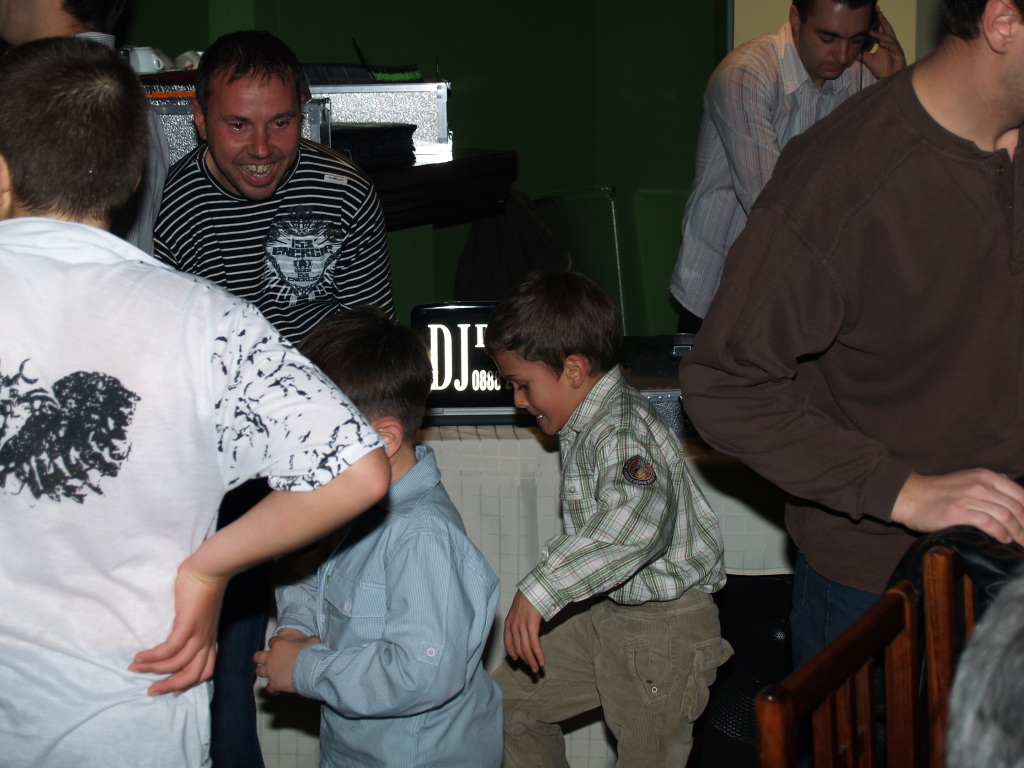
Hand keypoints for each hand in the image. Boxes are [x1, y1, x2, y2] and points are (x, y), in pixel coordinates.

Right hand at [129, 558, 227, 695]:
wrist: (211, 568)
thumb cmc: (203, 586)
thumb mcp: (201, 612)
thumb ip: (193, 626)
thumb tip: (177, 633)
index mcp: (209, 638)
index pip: (205, 670)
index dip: (189, 684)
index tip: (172, 692)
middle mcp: (206, 640)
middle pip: (193, 675)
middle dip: (170, 686)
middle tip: (150, 691)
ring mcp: (199, 633)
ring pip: (179, 665)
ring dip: (155, 671)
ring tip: (136, 669)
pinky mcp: (188, 624)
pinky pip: (170, 649)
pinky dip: (154, 657)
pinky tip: (140, 657)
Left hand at [254, 632, 320, 693]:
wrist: (311, 669)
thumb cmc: (311, 654)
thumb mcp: (313, 642)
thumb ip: (311, 640)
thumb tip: (314, 639)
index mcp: (279, 645)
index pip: (272, 641)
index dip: (276, 644)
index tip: (279, 647)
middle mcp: (271, 658)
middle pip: (258, 656)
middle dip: (260, 658)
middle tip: (266, 659)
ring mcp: (271, 671)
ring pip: (259, 671)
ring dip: (263, 672)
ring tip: (269, 674)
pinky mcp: (274, 684)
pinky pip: (268, 688)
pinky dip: (272, 689)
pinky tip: (277, 689)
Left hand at [503, 590, 544, 673]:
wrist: (533, 588)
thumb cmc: (528, 597)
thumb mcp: (518, 610)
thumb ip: (519, 622)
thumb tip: (525, 632)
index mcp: (508, 623)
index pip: (508, 643)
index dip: (513, 653)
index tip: (517, 660)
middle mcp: (513, 626)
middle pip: (518, 649)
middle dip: (526, 661)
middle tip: (532, 669)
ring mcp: (521, 626)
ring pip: (526, 649)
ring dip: (532, 661)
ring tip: (537, 669)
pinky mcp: (531, 626)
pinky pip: (534, 644)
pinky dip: (538, 655)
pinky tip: (542, 661)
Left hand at [860, 7, 905, 78]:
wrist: (890, 79)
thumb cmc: (883, 69)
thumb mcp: (869, 60)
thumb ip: (862, 54)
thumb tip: (853, 50)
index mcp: (884, 43)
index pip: (881, 30)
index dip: (877, 22)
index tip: (872, 14)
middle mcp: (890, 43)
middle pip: (887, 28)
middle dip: (882, 20)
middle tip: (877, 11)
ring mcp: (895, 48)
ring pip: (889, 37)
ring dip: (881, 33)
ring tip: (872, 30)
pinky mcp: (898, 54)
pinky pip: (893, 46)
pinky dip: (887, 43)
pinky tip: (881, 42)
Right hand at [891, 469, 1023, 544]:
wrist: (910, 496)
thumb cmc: (938, 491)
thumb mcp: (967, 478)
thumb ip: (989, 482)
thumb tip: (1010, 483)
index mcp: (986, 476)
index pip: (1021, 495)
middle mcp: (981, 485)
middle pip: (1017, 508)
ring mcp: (971, 498)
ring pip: (1006, 517)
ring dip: (1017, 533)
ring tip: (1019, 543)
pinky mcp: (960, 512)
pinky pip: (989, 524)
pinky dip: (1000, 534)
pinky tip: (1004, 539)